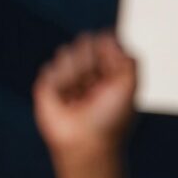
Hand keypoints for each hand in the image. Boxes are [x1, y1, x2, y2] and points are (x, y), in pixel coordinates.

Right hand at [34, 33, 138, 177]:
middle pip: (85, 42)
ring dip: (75, 72)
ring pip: (67, 52)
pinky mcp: (47, 86)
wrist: (86, 142)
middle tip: (93, 82)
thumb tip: (108, 35)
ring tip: (80, 94)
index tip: (109, 67)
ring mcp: (68, 78)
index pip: (105, 43)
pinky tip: (64, 99)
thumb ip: (127, 58)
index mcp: (111, 72)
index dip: (106, 48)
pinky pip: (50, 68)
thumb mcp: (130, 85)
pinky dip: (59, 83)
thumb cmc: (112, 118)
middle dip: (90, 60)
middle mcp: (89, 73)